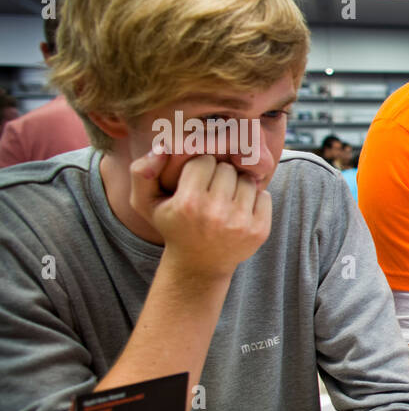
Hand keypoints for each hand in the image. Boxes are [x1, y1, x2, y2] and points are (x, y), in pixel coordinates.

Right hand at [131, 148, 271, 278]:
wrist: (199, 265)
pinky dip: (255, 199)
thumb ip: (141, 171)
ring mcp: (240, 223)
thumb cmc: (173, 227)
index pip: (203, 160)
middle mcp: (215, 213)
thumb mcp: (146, 203)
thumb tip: (163, 146)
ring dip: (238, 185)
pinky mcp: (259, 231)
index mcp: (188, 203)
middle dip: (219, 175)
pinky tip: (240, 209)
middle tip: (212, 189)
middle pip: (227, 168)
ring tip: (226, 199)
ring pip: (247, 180)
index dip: (199, 167)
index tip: (196, 179)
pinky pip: (264, 195)